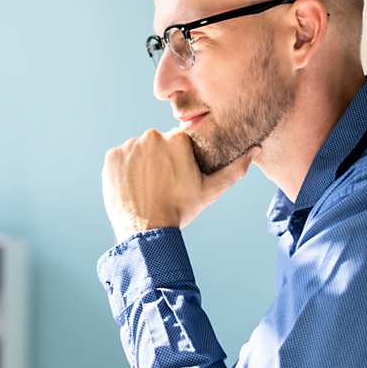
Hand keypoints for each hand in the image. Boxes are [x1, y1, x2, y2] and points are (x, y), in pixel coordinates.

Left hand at [101, 129, 256, 242]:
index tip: (176, 177)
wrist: (147, 231)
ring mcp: (129, 146)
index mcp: (177, 139)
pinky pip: (119, 158)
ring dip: (141, 163)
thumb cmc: (181, 210)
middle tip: (161, 184)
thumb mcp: (210, 191)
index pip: (178, 142)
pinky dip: (124, 170)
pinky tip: (132, 186)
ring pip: (138, 150)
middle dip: (159, 160)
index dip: (178, 160)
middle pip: (156, 144)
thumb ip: (234, 169)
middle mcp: (151, 136)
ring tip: (146, 187)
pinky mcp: (111, 158)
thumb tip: (255, 150)